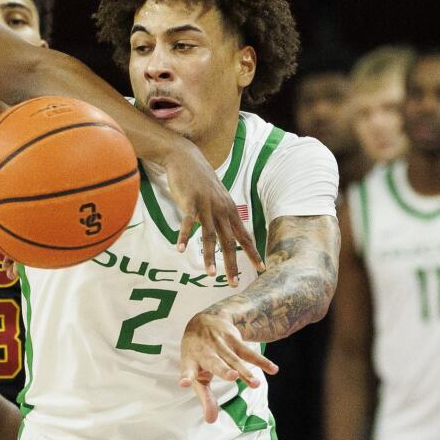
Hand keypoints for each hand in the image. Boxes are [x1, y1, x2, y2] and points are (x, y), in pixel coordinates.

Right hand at [159, 144, 260, 283]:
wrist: (186, 157)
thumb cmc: (200, 179)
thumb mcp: (217, 197)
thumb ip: (222, 214)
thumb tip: (227, 230)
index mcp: (229, 210)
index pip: (244, 236)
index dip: (252, 253)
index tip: (261, 268)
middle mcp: (221, 209)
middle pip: (229, 241)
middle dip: (233, 264)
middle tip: (235, 282)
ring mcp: (205, 205)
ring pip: (209, 236)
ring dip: (210, 256)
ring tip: (211, 274)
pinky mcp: (189, 201)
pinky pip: (187, 222)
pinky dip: (183, 236)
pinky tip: (179, 249)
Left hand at [179, 308, 277, 423]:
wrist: (205, 320)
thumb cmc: (198, 354)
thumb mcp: (197, 373)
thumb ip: (205, 398)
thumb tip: (211, 420)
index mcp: (191, 361)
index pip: (187, 370)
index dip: (186, 377)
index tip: (184, 384)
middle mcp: (205, 352)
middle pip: (215, 362)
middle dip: (223, 370)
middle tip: (232, 376)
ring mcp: (221, 345)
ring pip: (235, 359)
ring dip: (246, 371)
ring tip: (255, 384)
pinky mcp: (234, 340)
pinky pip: (249, 353)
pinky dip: (262, 362)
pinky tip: (273, 369)